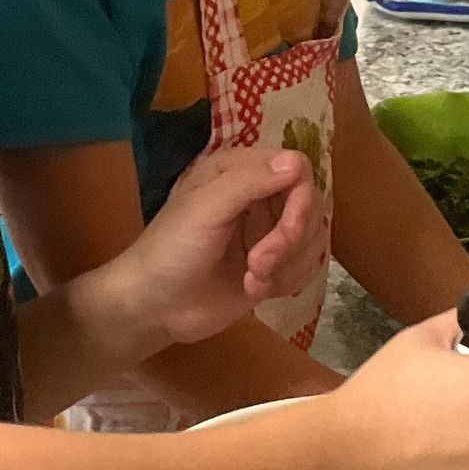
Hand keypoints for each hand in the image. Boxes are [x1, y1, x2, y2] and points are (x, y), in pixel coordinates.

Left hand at [121, 149, 324, 351]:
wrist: (156, 307)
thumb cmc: (172, 250)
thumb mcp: (205, 209)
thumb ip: (249, 182)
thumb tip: (297, 162)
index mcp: (239, 171)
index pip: (298, 170)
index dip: (301, 200)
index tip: (288, 229)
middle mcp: (259, 197)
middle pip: (311, 206)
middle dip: (290, 240)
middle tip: (258, 262)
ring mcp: (267, 233)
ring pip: (312, 239)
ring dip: (286, 265)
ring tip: (252, 278)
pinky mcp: (273, 266)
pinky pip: (305, 267)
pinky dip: (284, 282)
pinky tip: (254, 289)